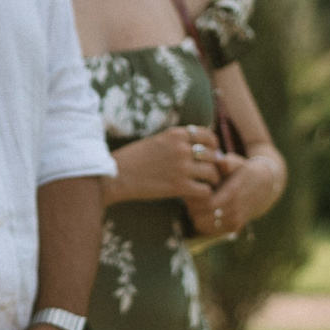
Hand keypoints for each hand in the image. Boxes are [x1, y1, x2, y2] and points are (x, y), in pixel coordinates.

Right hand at [110, 124, 228, 205]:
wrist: (115, 176)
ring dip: (211, 181)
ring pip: (212, 173)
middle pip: (213, 156)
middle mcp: (182, 148)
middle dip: (214, 165)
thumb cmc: (132, 159)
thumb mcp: (156, 141)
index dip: (214, 146)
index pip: (208, 136)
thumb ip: (177, 142)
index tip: (211, 154)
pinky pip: (205, 190)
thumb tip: (200, 148)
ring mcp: (182, 167)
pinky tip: (195, 195)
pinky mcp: (179, 186)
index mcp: (175, 134)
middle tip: (208, 173)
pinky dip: (203, 194)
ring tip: (204, 185)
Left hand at [191, 150, 278, 239]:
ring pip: (204, 226)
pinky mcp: (234, 228)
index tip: (190, 191)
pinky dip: (203, 223)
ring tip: (196, 204)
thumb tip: (221, 161)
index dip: (194, 199)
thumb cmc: (243, 171)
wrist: (263, 186)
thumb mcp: (237, 163)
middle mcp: (235, 210)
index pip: (207, 204)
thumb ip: (228, 162)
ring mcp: (235, 221)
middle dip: (192, 208)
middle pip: (202, 217)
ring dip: (196, 216)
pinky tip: (203, 212)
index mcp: (233, 193)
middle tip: (189, 198)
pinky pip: (211, 231)